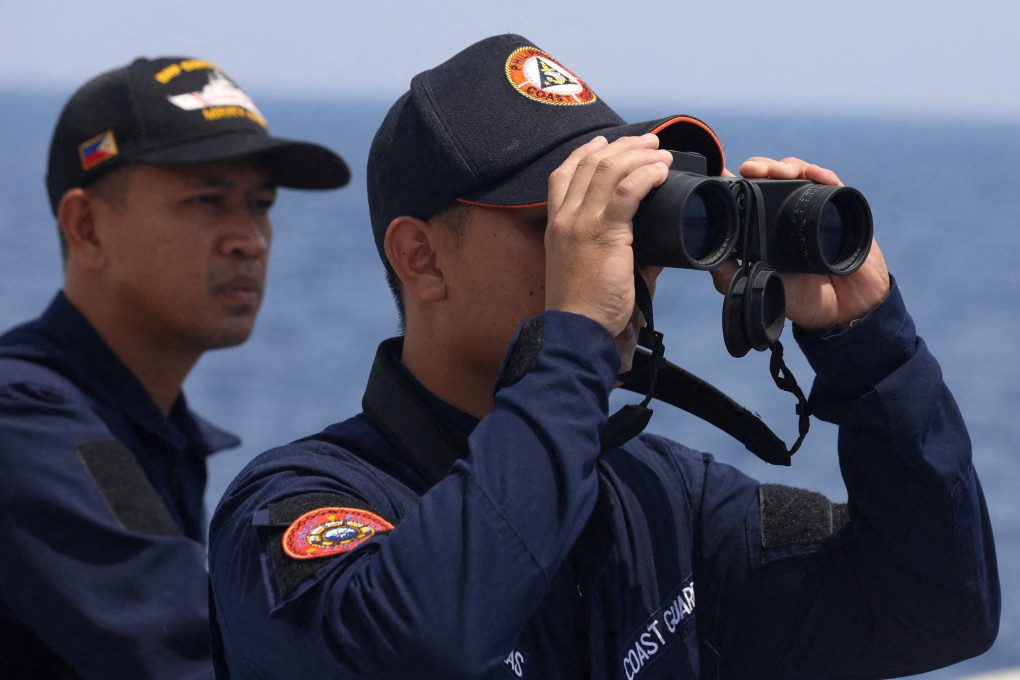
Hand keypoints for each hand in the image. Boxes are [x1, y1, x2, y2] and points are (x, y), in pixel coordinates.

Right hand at [544, 134, 671, 336]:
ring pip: (609, 170)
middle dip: (623, 146)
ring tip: (661, 153)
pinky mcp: (603, 232)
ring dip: (639, 155)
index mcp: (557, 224)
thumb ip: (617, 247)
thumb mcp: (590, 267)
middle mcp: (565, 217)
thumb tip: (656, 243)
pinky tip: (661, 172)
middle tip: (649, 142)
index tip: (603, 142)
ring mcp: (581, 223)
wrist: (577, 327)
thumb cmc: (585, 306)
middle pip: (590, 164)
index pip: (563, 174)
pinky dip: (646, 175)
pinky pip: (626, 191)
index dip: (583, 152)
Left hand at [711, 156, 890, 331]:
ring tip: (778, 171)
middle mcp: (787, 211)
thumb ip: (730, 275)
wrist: (841, 310)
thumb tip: (704, 256)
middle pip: (772, 176)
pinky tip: (813, 173)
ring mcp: (814, 208)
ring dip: (786, 166)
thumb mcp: (757, 286)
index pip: (750, 191)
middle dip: (761, 166)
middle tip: (751, 170)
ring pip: (799, 174)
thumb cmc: (798, 297)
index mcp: (765, 224)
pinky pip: (832, 185)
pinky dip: (822, 174)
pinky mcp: (840, 210)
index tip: (727, 173)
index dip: (739, 179)